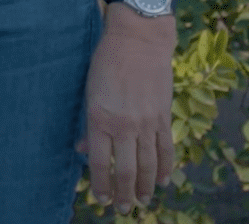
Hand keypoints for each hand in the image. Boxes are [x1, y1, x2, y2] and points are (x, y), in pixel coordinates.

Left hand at [81, 15, 176, 208]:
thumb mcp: (88, 92)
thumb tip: (82, 150)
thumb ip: (88, 124)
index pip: (100, 162)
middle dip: (124, 193)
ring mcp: (147, 122)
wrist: (138, 41)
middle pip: (127, 170)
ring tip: (143, 201)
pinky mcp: (164, 117)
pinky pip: (166, 149)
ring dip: (146, 187)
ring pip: (149, 164)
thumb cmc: (106, 63)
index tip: (101, 199)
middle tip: (123, 209)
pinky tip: (163, 181)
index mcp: (100, 119)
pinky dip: (166, 168)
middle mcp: (125, 125)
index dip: (100, 184)